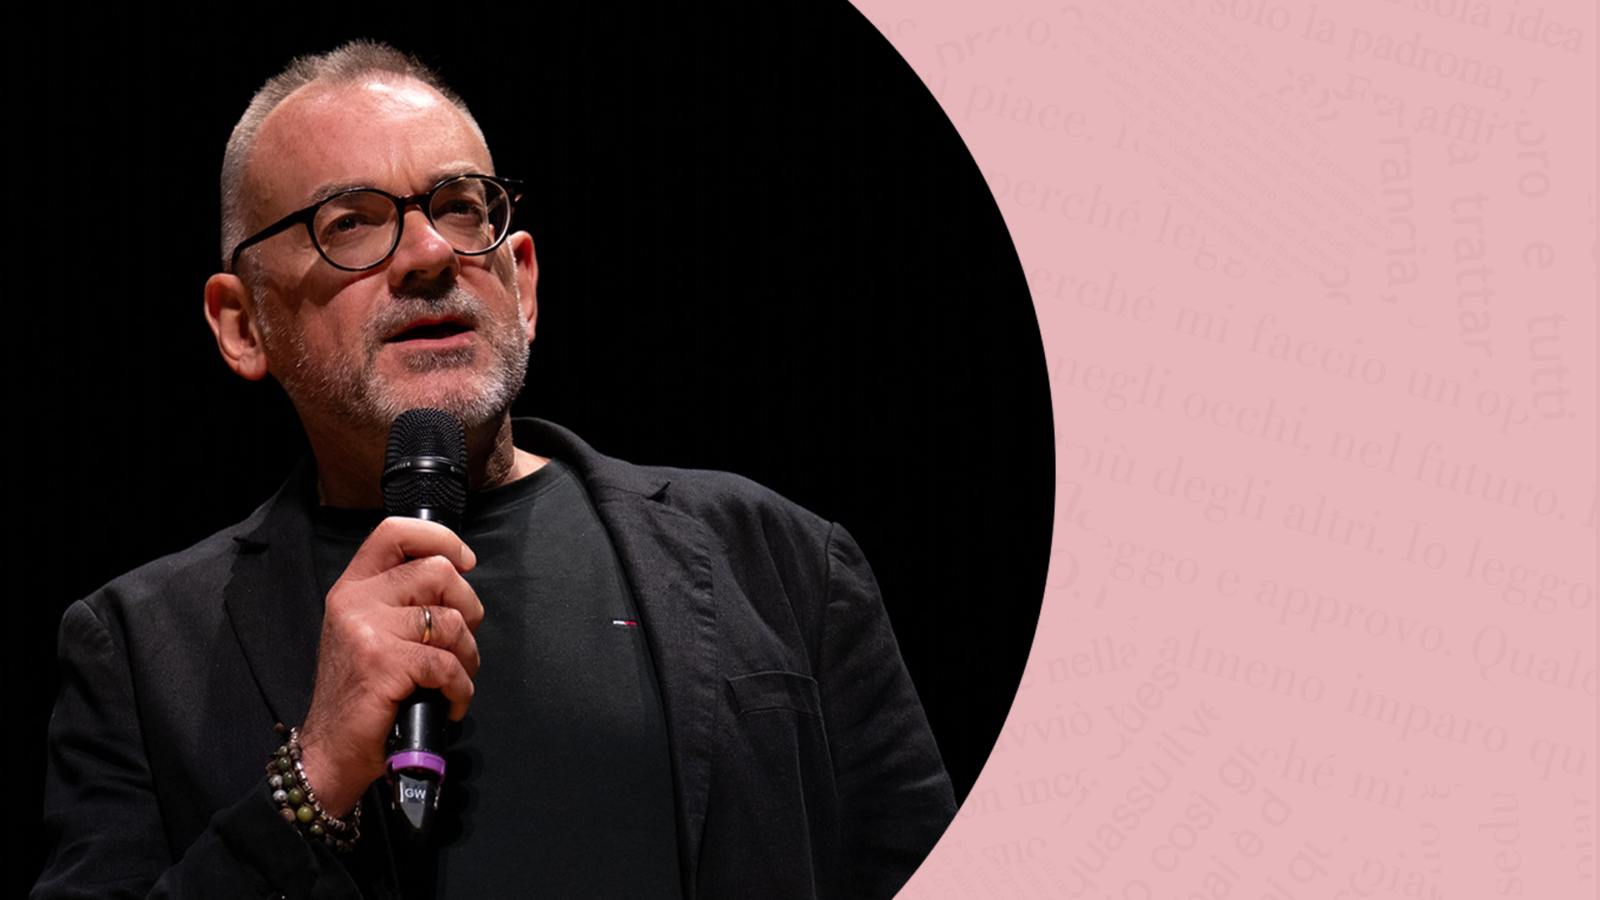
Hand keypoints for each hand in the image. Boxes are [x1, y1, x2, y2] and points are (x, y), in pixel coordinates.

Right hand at [296, 517, 482, 816]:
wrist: (331, 751)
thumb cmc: (361, 694)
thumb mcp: (368, 633)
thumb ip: (400, 601)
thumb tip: (457, 578)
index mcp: (353, 587)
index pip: (395, 532)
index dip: (440, 538)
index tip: (466, 562)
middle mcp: (355, 600)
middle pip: (438, 572)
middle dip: (468, 607)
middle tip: (462, 641)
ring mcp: (367, 630)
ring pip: (450, 620)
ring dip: (468, 654)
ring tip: (457, 678)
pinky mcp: (383, 663)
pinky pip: (447, 664)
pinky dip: (461, 688)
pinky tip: (451, 703)